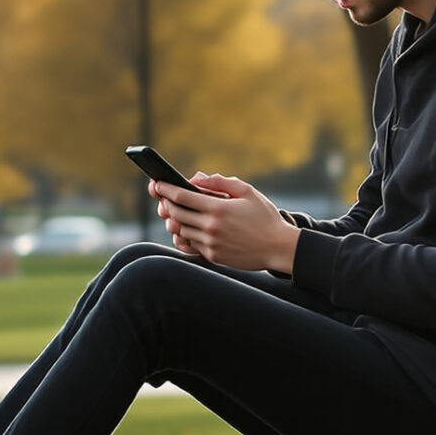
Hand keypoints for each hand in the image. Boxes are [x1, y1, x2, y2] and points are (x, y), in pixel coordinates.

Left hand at [150, 173, 297, 272]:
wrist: (278, 248)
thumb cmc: (265, 217)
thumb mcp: (247, 192)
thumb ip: (221, 182)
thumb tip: (197, 178)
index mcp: (218, 208)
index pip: (182, 197)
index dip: (165, 189)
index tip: (157, 184)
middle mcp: (211, 227)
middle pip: (176, 214)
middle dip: (166, 204)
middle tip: (162, 198)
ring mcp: (210, 244)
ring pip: (180, 231)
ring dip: (174, 220)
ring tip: (174, 213)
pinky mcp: (213, 257)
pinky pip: (190, 245)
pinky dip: (184, 236)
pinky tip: (185, 229)